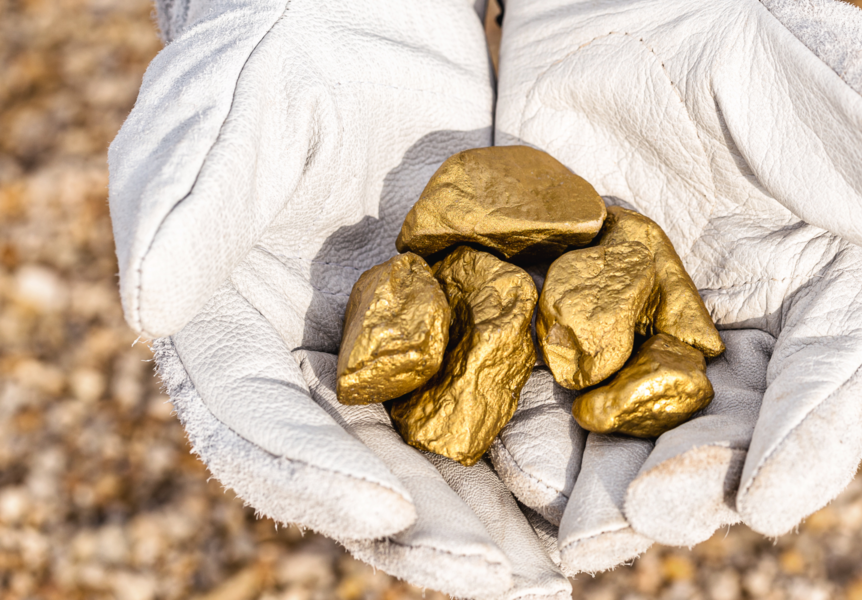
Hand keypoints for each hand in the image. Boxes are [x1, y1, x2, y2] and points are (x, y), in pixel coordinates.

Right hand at [109, 0, 568, 596]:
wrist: (355, 14)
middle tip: (509, 584)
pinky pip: (516, 393)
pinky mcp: (477, 318)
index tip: (387, 509)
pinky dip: (557, 439)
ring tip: (565, 568)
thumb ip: (188, 209)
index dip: (314, 478)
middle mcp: (320, 366)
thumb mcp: (224, 124)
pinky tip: (607, 475)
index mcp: (237, 339)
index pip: (262, 432)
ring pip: (450, 455)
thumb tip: (145, 310)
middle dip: (435, 534)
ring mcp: (403, 351)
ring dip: (505, 518)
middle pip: (368, 472)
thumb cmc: (268, 58)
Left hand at [487, 0, 861, 572]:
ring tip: (581, 526)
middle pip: (735, 424)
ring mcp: (650, 331)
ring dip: (613, 483)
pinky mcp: (568, 323)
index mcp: (820, 278)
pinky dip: (537, 428)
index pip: (833, 370)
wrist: (598, 8)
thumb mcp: (792, 67)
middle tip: (656, 515)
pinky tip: (511, 458)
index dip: (811, 440)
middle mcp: (743, 324)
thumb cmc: (714, 22)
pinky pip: (554, 391)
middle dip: (701, 478)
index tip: (775, 500)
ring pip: (642, 428)